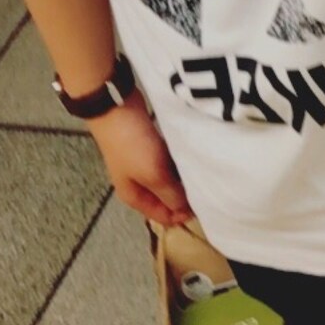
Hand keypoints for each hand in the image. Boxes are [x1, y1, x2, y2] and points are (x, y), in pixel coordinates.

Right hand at [87, 88, 194, 227]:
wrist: (116, 107)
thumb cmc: (132, 145)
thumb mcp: (153, 175)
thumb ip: (171, 195)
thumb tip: (186, 211)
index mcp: (135, 197)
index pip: (164, 217)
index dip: (183, 215)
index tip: (204, 205)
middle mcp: (139, 185)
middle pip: (168, 200)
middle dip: (185, 197)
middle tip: (208, 189)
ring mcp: (144, 166)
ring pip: (170, 181)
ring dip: (184, 180)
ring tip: (202, 175)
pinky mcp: (151, 149)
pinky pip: (170, 163)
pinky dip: (180, 164)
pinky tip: (192, 159)